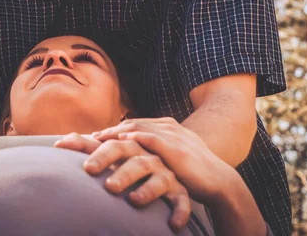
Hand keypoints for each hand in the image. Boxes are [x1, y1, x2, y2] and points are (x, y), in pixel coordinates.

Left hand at [55, 133, 190, 231]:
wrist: (182, 169)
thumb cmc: (138, 161)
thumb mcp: (117, 153)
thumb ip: (90, 146)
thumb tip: (62, 140)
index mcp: (132, 147)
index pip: (115, 146)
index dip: (101, 153)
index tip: (86, 167)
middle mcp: (149, 157)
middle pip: (136, 160)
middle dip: (123, 172)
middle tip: (108, 187)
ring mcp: (166, 173)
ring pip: (158, 179)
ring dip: (147, 190)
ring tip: (133, 201)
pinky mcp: (181, 189)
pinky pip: (182, 201)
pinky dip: (179, 211)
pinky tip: (171, 225)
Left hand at [93, 118, 234, 204]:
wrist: (219, 181)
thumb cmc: (191, 172)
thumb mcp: (169, 158)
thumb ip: (152, 153)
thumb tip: (132, 155)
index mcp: (164, 127)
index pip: (131, 125)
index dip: (110, 130)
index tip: (91, 138)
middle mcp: (166, 127)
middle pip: (129, 125)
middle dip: (106, 133)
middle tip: (87, 139)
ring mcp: (171, 136)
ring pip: (135, 131)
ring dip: (113, 138)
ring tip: (95, 145)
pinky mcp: (176, 149)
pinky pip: (153, 139)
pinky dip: (136, 137)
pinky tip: (122, 140)